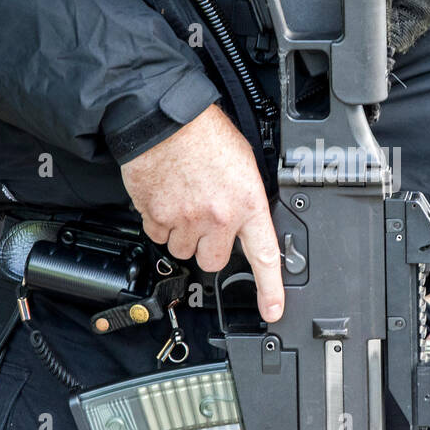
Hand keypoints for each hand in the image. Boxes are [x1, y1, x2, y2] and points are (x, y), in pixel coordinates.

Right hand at [120, 104, 283, 321]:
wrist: (165, 118)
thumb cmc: (205, 133)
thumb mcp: (243, 164)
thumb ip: (244, 198)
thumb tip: (243, 218)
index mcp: (247, 202)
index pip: (264, 255)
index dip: (270, 290)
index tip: (273, 311)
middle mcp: (218, 216)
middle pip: (213, 260)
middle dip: (208, 246)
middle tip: (206, 221)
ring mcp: (186, 219)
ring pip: (182, 250)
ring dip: (183, 234)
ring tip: (184, 201)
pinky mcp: (156, 215)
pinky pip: (157, 235)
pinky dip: (159, 222)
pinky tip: (166, 198)